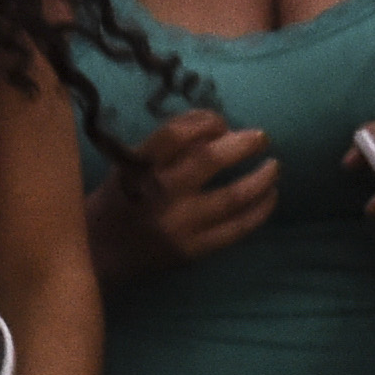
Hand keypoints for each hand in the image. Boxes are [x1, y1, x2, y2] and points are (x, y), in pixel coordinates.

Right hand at [83, 109, 276, 281]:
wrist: (100, 253)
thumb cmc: (117, 200)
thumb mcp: (129, 164)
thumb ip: (166, 145)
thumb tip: (216, 125)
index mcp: (138, 166)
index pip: (176, 133)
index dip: (205, 121)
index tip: (220, 122)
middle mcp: (160, 193)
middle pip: (209, 159)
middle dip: (243, 144)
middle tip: (261, 137)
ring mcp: (180, 224)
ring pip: (234, 196)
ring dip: (262, 177)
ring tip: (274, 166)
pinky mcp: (194, 250)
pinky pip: (237, 228)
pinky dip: (260, 210)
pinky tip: (270, 196)